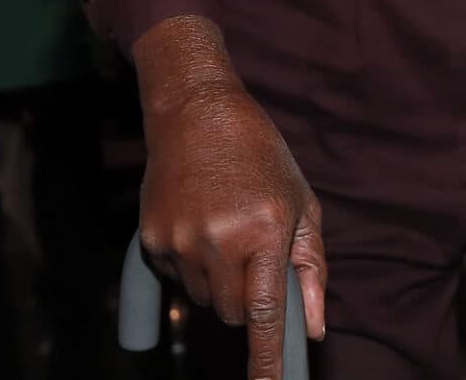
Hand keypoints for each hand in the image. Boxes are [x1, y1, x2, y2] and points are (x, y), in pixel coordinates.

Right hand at [134, 20, 326, 378]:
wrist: (195, 110)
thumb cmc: (259, 156)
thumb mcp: (300, 203)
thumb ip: (310, 269)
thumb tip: (313, 330)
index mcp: (266, 230)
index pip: (266, 316)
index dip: (270, 362)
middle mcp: (221, 240)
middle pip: (233, 315)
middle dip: (247, 300)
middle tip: (252, 254)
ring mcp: (181, 240)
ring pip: (204, 301)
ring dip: (218, 282)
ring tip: (224, 227)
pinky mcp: (152, 239)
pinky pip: (176, 279)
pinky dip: (191, 266)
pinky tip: (197, 223)